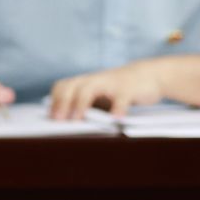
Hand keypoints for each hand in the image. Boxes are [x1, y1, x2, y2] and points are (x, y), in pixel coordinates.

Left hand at [48, 61, 166, 119]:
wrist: (149, 75)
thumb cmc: (118, 90)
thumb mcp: (100, 96)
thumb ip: (85, 106)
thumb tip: (66, 125)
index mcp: (85, 82)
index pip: (63, 86)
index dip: (55, 101)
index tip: (51, 117)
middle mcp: (95, 80)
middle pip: (72, 86)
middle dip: (63, 102)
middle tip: (59, 120)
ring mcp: (110, 83)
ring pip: (90, 88)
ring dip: (81, 103)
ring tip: (77, 118)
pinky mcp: (128, 88)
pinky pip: (121, 97)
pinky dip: (118, 108)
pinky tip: (116, 119)